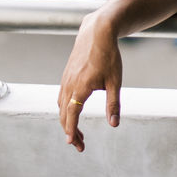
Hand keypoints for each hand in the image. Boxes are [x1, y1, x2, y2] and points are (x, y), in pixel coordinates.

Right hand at [58, 11, 122, 152]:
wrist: (97, 31)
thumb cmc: (108, 55)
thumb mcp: (115, 81)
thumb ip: (113, 104)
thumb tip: (114, 124)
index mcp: (80, 87)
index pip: (72, 115)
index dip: (71, 130)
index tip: (72, 143)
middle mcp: (69, 84)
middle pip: (64, 114)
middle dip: (70, 131)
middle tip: (79, 145)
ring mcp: (65, 79)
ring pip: (61, 106)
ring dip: (67, 121)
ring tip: (77, 133)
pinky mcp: (66, 74)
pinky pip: (61, 96)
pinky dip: (65, 109)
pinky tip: (74, 112)